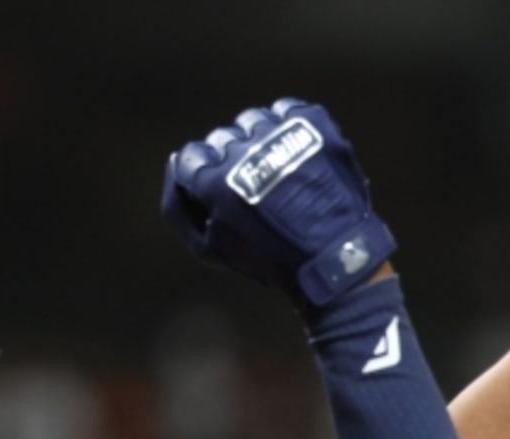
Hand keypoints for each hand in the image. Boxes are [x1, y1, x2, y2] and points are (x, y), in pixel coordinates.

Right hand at [160, 99, 395, 309]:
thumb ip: (177, 205)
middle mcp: (245, 150)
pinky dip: (289, 128)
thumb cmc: (268, 257)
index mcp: (215, 180)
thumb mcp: (209, 248)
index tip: (226, 193)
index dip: (206, 176)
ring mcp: (281, 133)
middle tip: (258, 190)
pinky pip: (287, 109)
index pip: (191, 155)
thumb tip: (173, 161)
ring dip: (260, 142)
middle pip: (222, 138)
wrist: (336, 257)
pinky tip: (297, 155)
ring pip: (253, 121)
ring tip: (279, 171)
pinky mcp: (312, 123)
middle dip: (234, 162)